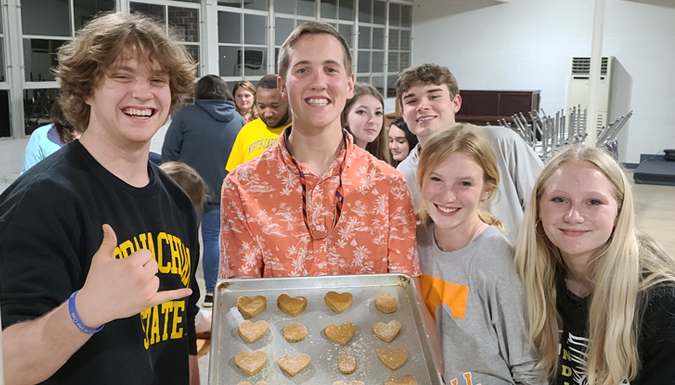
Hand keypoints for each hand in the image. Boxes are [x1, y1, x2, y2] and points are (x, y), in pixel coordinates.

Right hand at [75, 224, 191, 328]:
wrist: (93, 307)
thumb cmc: (96, 282)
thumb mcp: (100, 259)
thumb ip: (109, 241)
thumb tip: (107, 226)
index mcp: (132, 265)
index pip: (146, 253)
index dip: (137, 257)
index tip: (127, 262)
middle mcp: (142, 277)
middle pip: (153, 264)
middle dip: (143, 267)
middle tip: (128, 275)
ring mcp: (147, 291)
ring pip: (156, 278)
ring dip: (147, 279)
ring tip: (130, 285)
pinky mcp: (149, 302)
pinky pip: (167, 296)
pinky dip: (178, 294)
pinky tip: (188, 292)